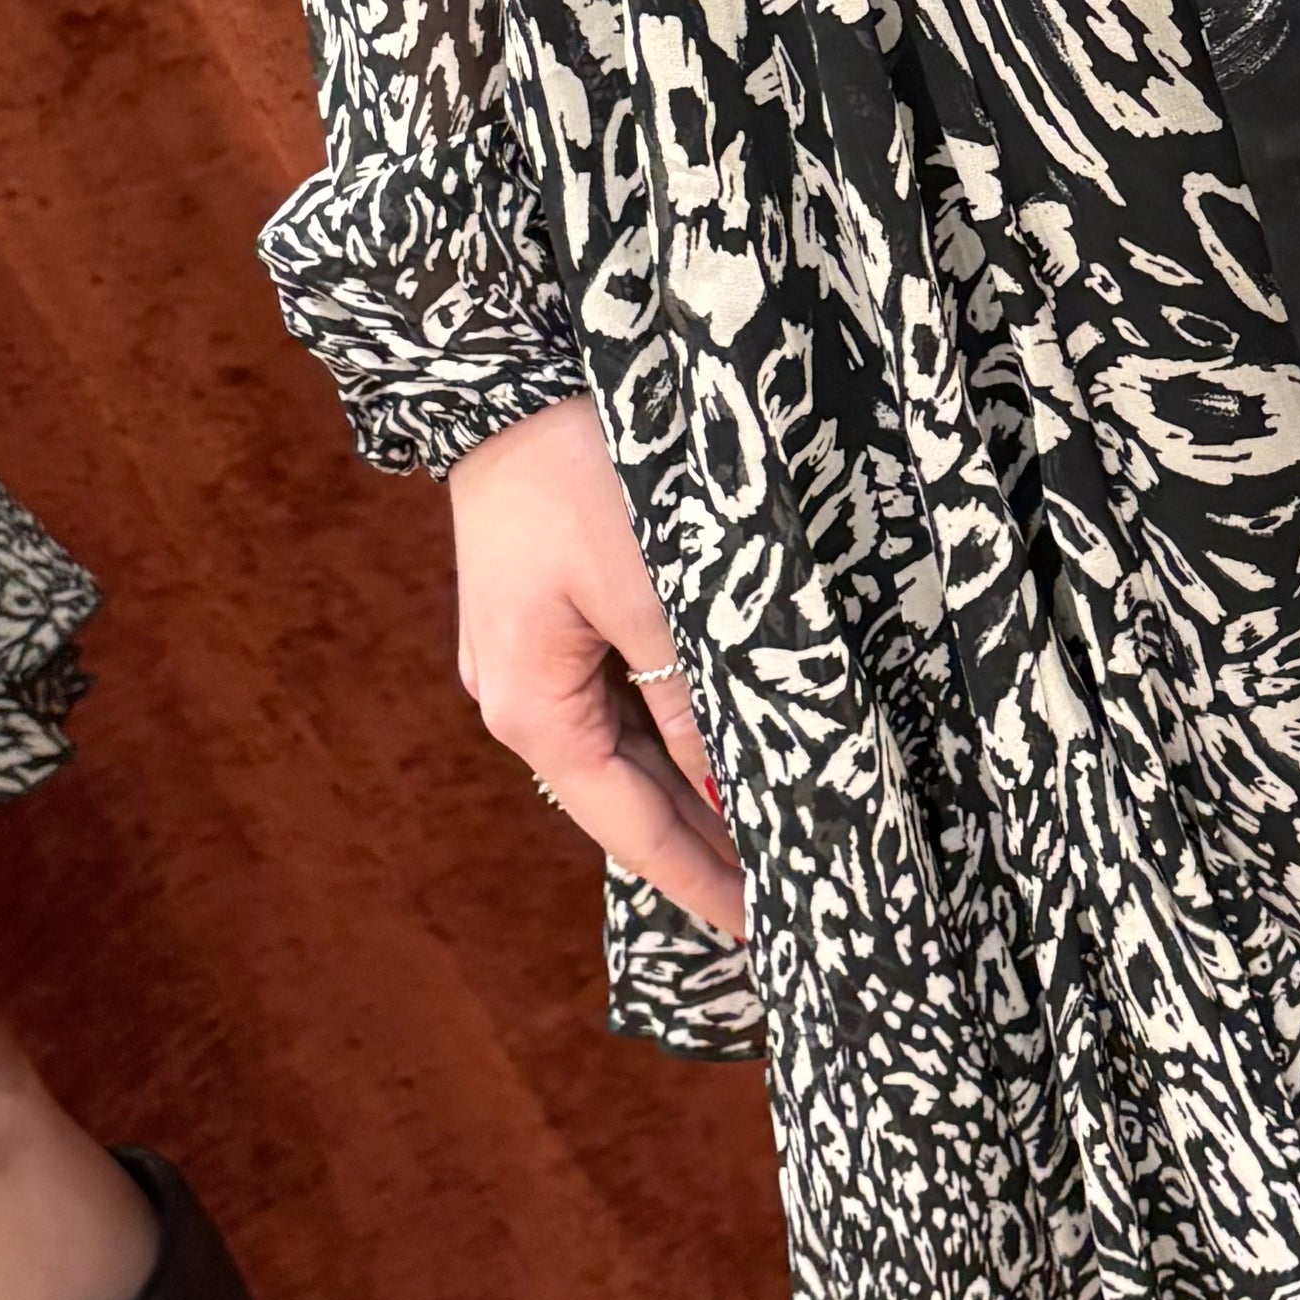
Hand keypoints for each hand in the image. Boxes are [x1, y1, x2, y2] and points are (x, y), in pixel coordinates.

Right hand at [449, 395, 744, 942]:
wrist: (509, 363)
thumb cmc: (580, 469)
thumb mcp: (655, 591)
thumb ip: (694, 700)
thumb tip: (738, 792)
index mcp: (530, 707)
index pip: (633, 825)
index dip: (704, 881)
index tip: (766, 935)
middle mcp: (519, 694)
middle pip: (627, 796)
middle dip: (707, 843)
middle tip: (790, 898)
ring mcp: (529, 652)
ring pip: (628, 746)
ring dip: (696, 786)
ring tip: (776, 834)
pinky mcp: (550, 609)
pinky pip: (621, 695)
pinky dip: (677, 729)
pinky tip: (726, 746)